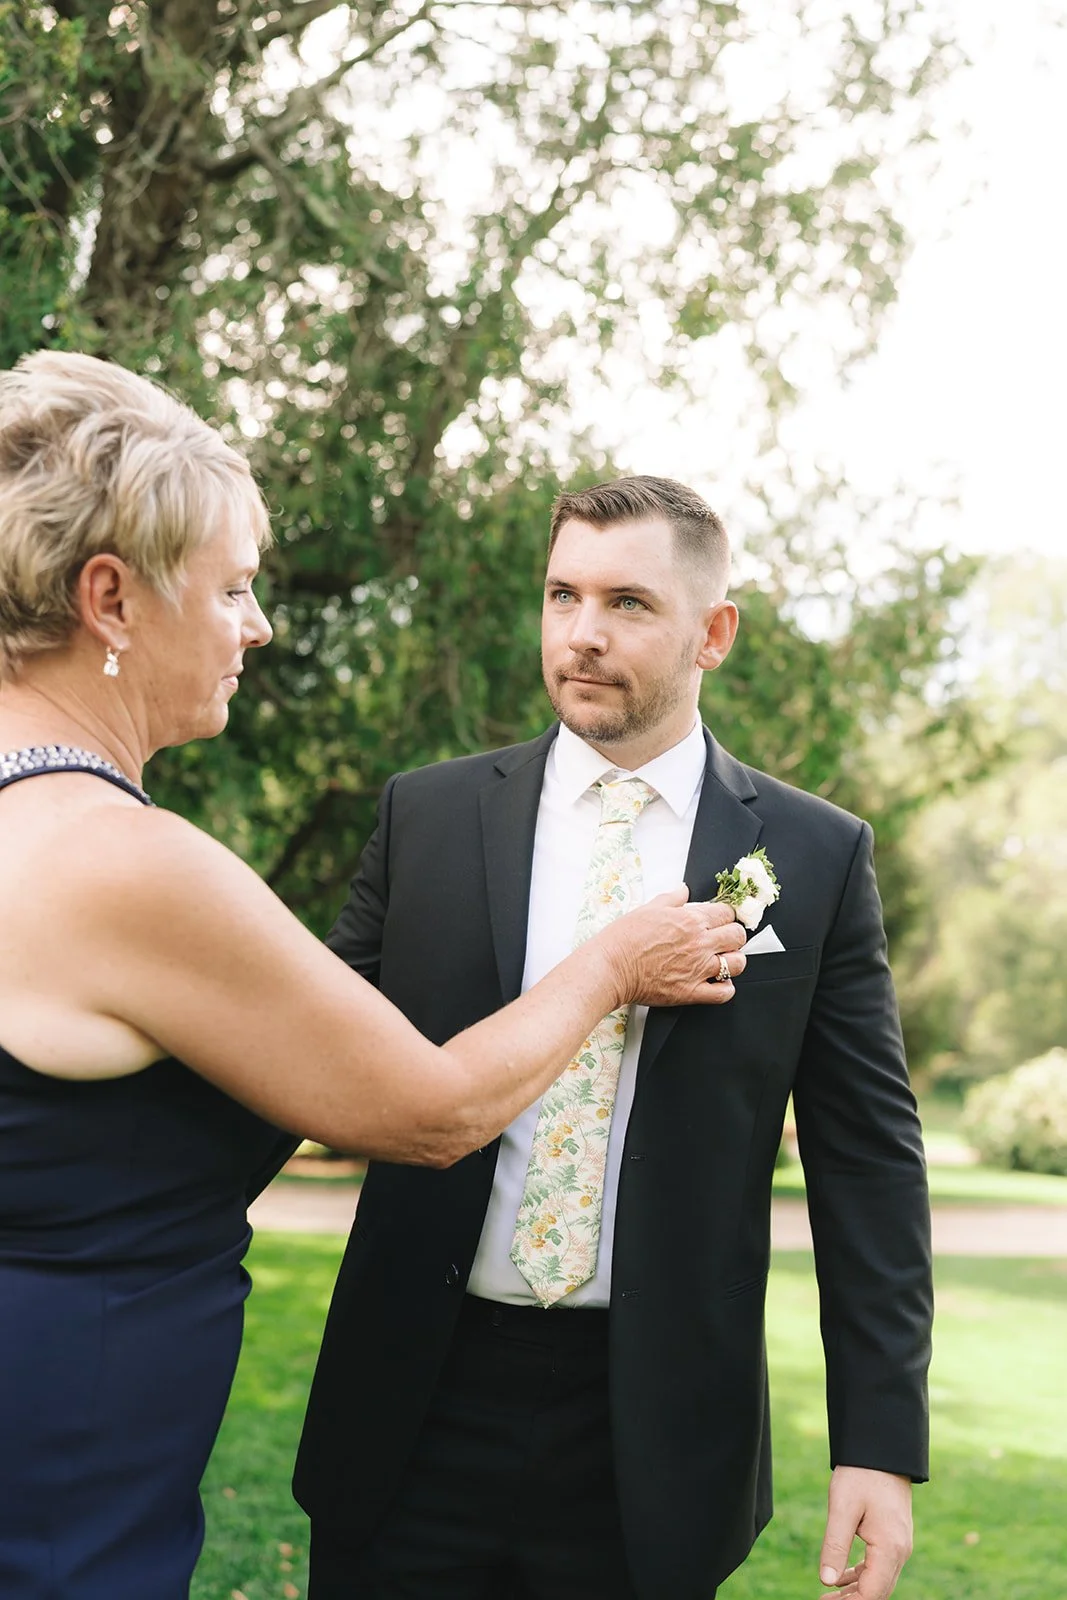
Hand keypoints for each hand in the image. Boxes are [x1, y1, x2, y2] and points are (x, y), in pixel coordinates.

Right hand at [609, 886, 746, 1007]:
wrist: (610, 967)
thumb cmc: (624, 938)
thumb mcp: (648, 909)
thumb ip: (672, 899)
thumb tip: (684, 891)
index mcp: (690, 920)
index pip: (726, 912)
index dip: (725, 915)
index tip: (720, 920)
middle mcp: (699, 943)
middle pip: (737, 936)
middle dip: (734, 936)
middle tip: (723, 939)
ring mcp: (698, 969)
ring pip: (737, 964)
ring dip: (734, 961)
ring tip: (723, 961)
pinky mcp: (692, 992)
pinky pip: (724, 993)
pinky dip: (725, 988)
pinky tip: (717, 982)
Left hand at [819, 1466, 912, 1599]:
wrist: (883, 1450)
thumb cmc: (861, 1475)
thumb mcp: (842, 1508)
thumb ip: (835, 1546)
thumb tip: (825, 1581)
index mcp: (890, 1548)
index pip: (872, 1593)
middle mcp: (900, 1551)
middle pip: (878, 1591)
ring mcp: (900, 1544)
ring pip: (879, 1580)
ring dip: (855, 1591)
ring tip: (828, 1596)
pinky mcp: (894, 1536)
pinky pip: (879, 1566)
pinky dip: (861, 1575)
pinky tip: (840, 1577)